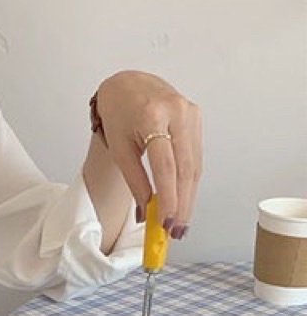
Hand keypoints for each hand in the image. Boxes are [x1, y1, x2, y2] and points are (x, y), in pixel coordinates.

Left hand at [95, 70, 201, 238]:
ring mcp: (191, 113)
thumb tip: (145, 213)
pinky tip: (183, 201)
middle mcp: (178, 112)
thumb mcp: (119, 148)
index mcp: (153, 117)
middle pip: (185, 168)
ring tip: (179, 223)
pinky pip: (195, 157)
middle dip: (181, 204)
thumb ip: (134, 181)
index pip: (165, 166)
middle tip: (175, 231)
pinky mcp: (196, 118)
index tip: (165, 222)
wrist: (127, 84)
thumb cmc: (118, 115)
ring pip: (194, 165)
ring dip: (187, 197)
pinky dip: (189, 182)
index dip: (168, 197)